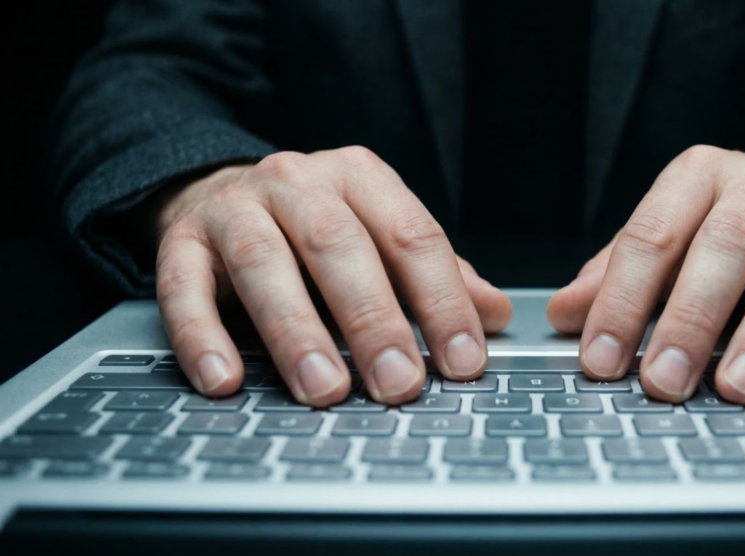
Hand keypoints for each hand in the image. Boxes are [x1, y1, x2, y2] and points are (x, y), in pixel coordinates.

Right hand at [153, 147, 511, 405]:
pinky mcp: (180, 240)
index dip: (442, 302)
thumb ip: (435, 275)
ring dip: (295, 332)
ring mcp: (235, 207)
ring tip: (323, 390)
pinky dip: (202, 336)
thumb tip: (495, 316)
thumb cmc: (316, 227)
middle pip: (340, 247)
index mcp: (360, 178)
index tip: (463, 361)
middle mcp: (298, 182)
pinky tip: (224, 380)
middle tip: (398, 384)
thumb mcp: (380, 236)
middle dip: (373, 320)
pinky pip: (183, 287)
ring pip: (264, 264)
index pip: (412, 236)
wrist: (220, 190)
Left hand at [548, 145, 744, 403]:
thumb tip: (564, 315)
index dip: (621, 302)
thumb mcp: (666, 236)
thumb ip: (616, 274)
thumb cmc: (723, 223)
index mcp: (695, 176)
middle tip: (665, 382)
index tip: (601, 360)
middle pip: (725, 246)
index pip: (650, 237)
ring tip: (739, 388)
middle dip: (690, 320)